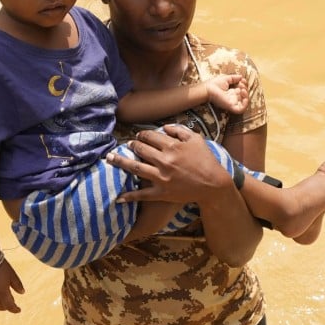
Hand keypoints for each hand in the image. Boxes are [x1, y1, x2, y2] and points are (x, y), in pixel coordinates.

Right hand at [0, 258, 23, 312]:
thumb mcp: (12, 274)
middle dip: (6, 307)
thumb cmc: (1, 266)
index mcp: (2, 292)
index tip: (19, 310)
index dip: (15, 309)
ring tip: (0, 301)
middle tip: (10, 303)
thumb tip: (22, 293)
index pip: (9, 306)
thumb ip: (17, 285)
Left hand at [107, 124, 234, 204]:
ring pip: (135, 167)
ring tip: (110, 158)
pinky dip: (129, 196)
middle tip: (128, 145)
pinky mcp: (161, 192)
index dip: (141, 135)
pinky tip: (118, 197)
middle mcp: (164, 160)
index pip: (150, 137)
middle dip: (132, 145)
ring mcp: (161, 177)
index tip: (138, 136)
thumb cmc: (206, 160)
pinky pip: (142, 194)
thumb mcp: (196, 140)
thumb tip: (164, 127)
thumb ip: (179, 130)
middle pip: (140, 149)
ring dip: (120, 162)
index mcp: (172, 146)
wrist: (214, 184)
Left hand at [205, 74, 246, 113]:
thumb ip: (234, 78)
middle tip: (241, 83)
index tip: (242, 79)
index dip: (244, 85)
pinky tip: (243, 94)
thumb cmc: (214, 84)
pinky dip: (245, 103)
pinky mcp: (231, 106)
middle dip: (245, 88)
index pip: (241, 90)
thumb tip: (241, 76)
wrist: (208, 89)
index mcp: (231, 92)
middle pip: (244, 96)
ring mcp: (232, 103)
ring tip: (242, 89)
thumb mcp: (226, 78)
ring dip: (246, 96)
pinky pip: (241, 109)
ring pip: (244, 103)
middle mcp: (232, 98)